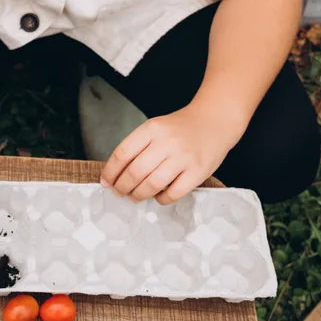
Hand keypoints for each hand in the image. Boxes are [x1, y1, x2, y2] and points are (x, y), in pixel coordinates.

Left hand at [100, 102, 245, 203]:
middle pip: (135, 171)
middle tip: (119, 192)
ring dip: (138, 195)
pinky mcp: (198, 172)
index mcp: (152, 128)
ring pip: (152, 184)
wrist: (214, 121)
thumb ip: (138, 146)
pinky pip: (174, 193)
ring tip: (134, 196)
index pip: (123, 153)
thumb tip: (115, 173)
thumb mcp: (156, 127)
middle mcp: (167, 142)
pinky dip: (161, 199)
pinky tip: (157, 196)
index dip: (111, 171)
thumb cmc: (180, 128)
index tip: (106, 182)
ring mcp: (183, 157)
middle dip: (122, 187)